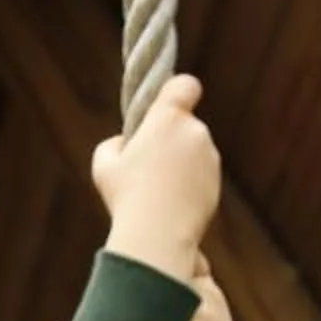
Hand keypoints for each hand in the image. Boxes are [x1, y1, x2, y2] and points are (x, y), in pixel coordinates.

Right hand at [91, 75, 220, 281]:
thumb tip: (127, 143)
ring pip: (192, 151)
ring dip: (179, 163)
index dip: (179, 91)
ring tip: (157, 191)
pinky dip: (189, 184)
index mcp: (168, 119)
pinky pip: (200, 175)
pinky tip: (170, 204)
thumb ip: (116, 143)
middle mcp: (194, 131)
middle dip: (169, 139)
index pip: (186, 85)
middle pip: (183, 125)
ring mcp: (209, 157)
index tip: (170, 102)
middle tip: (146, 167)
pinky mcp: (216, 182)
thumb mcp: (104, 164)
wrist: (158, 235)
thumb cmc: (127, 197)